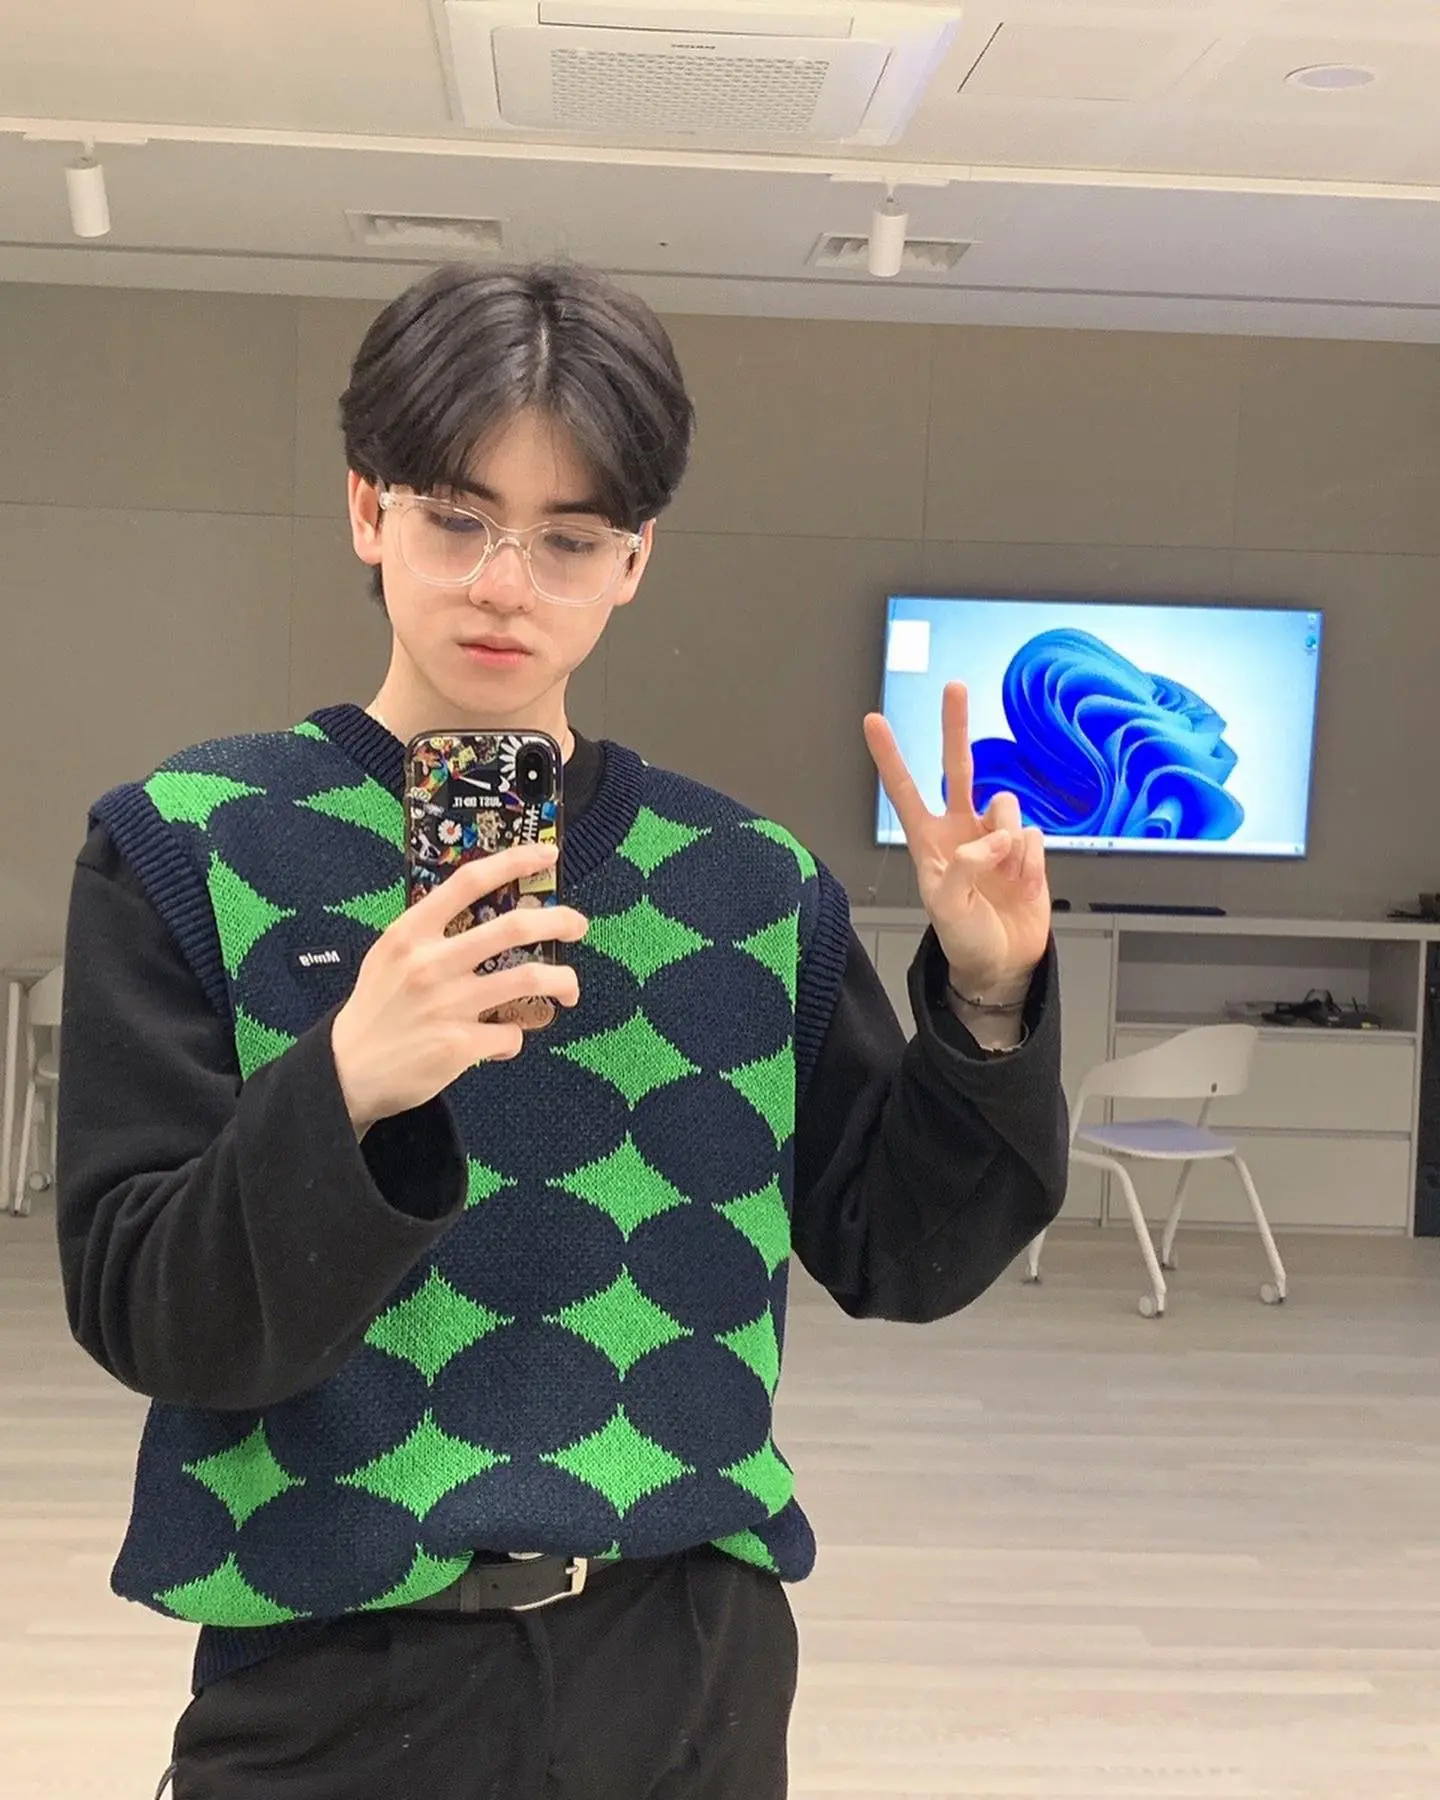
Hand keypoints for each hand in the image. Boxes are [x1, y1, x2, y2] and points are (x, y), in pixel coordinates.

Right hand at [330, 844, 587, 1132]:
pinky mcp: (459, 1045)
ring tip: (570, 988)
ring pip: (530, 979)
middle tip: (578, 924)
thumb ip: (432, 933)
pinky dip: (514, 1037)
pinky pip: (511, 1034)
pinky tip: (500, 1040)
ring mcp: (447, 1005)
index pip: (468, 882)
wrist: (347, 1072)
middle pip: (514, 927)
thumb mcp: (391, 956)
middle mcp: (430, 964)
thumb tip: (488, 913)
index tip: (547, 855)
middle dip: (560, 921)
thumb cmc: (377, 1008)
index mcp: (410, 933)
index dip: (514, 862)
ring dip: (563, 981)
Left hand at [864, 681, 1049, 1000]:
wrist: (1004, 964)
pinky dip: (1031, 861)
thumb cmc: (965, 939)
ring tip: (1003, 875)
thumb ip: (965, 867)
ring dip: (1008, 838)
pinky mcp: (1027, 849)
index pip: (905, 791)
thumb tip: (996, 838)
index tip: (873, 721)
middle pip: (958, 767)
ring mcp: (996, 837)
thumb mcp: (948, 909)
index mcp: (930, 842)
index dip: (890, 757)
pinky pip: (1035, 836)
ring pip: (1006, 805)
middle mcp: (961, 830)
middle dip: (955, 726)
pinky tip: (1022, 883)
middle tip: (954, 686)